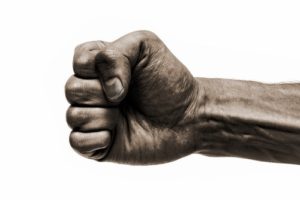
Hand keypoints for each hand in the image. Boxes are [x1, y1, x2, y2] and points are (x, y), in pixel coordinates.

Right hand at [65, 31, 201, 164]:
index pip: (78, 61)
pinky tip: (114, 135)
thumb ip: (114, 53)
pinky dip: (95, 139)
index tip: (127, 76)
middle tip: (126, 98)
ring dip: (103, 116)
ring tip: (125, 117)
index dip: (99, 69)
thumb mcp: (145, 46)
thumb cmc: (169, 81)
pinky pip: (76, 142)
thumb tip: (105, 91)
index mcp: (101, 67)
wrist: (190, 116)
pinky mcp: (100, 144)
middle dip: (100, 93)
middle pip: (71, 89)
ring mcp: (96, 119)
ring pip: (72, 115)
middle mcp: (95, 92)